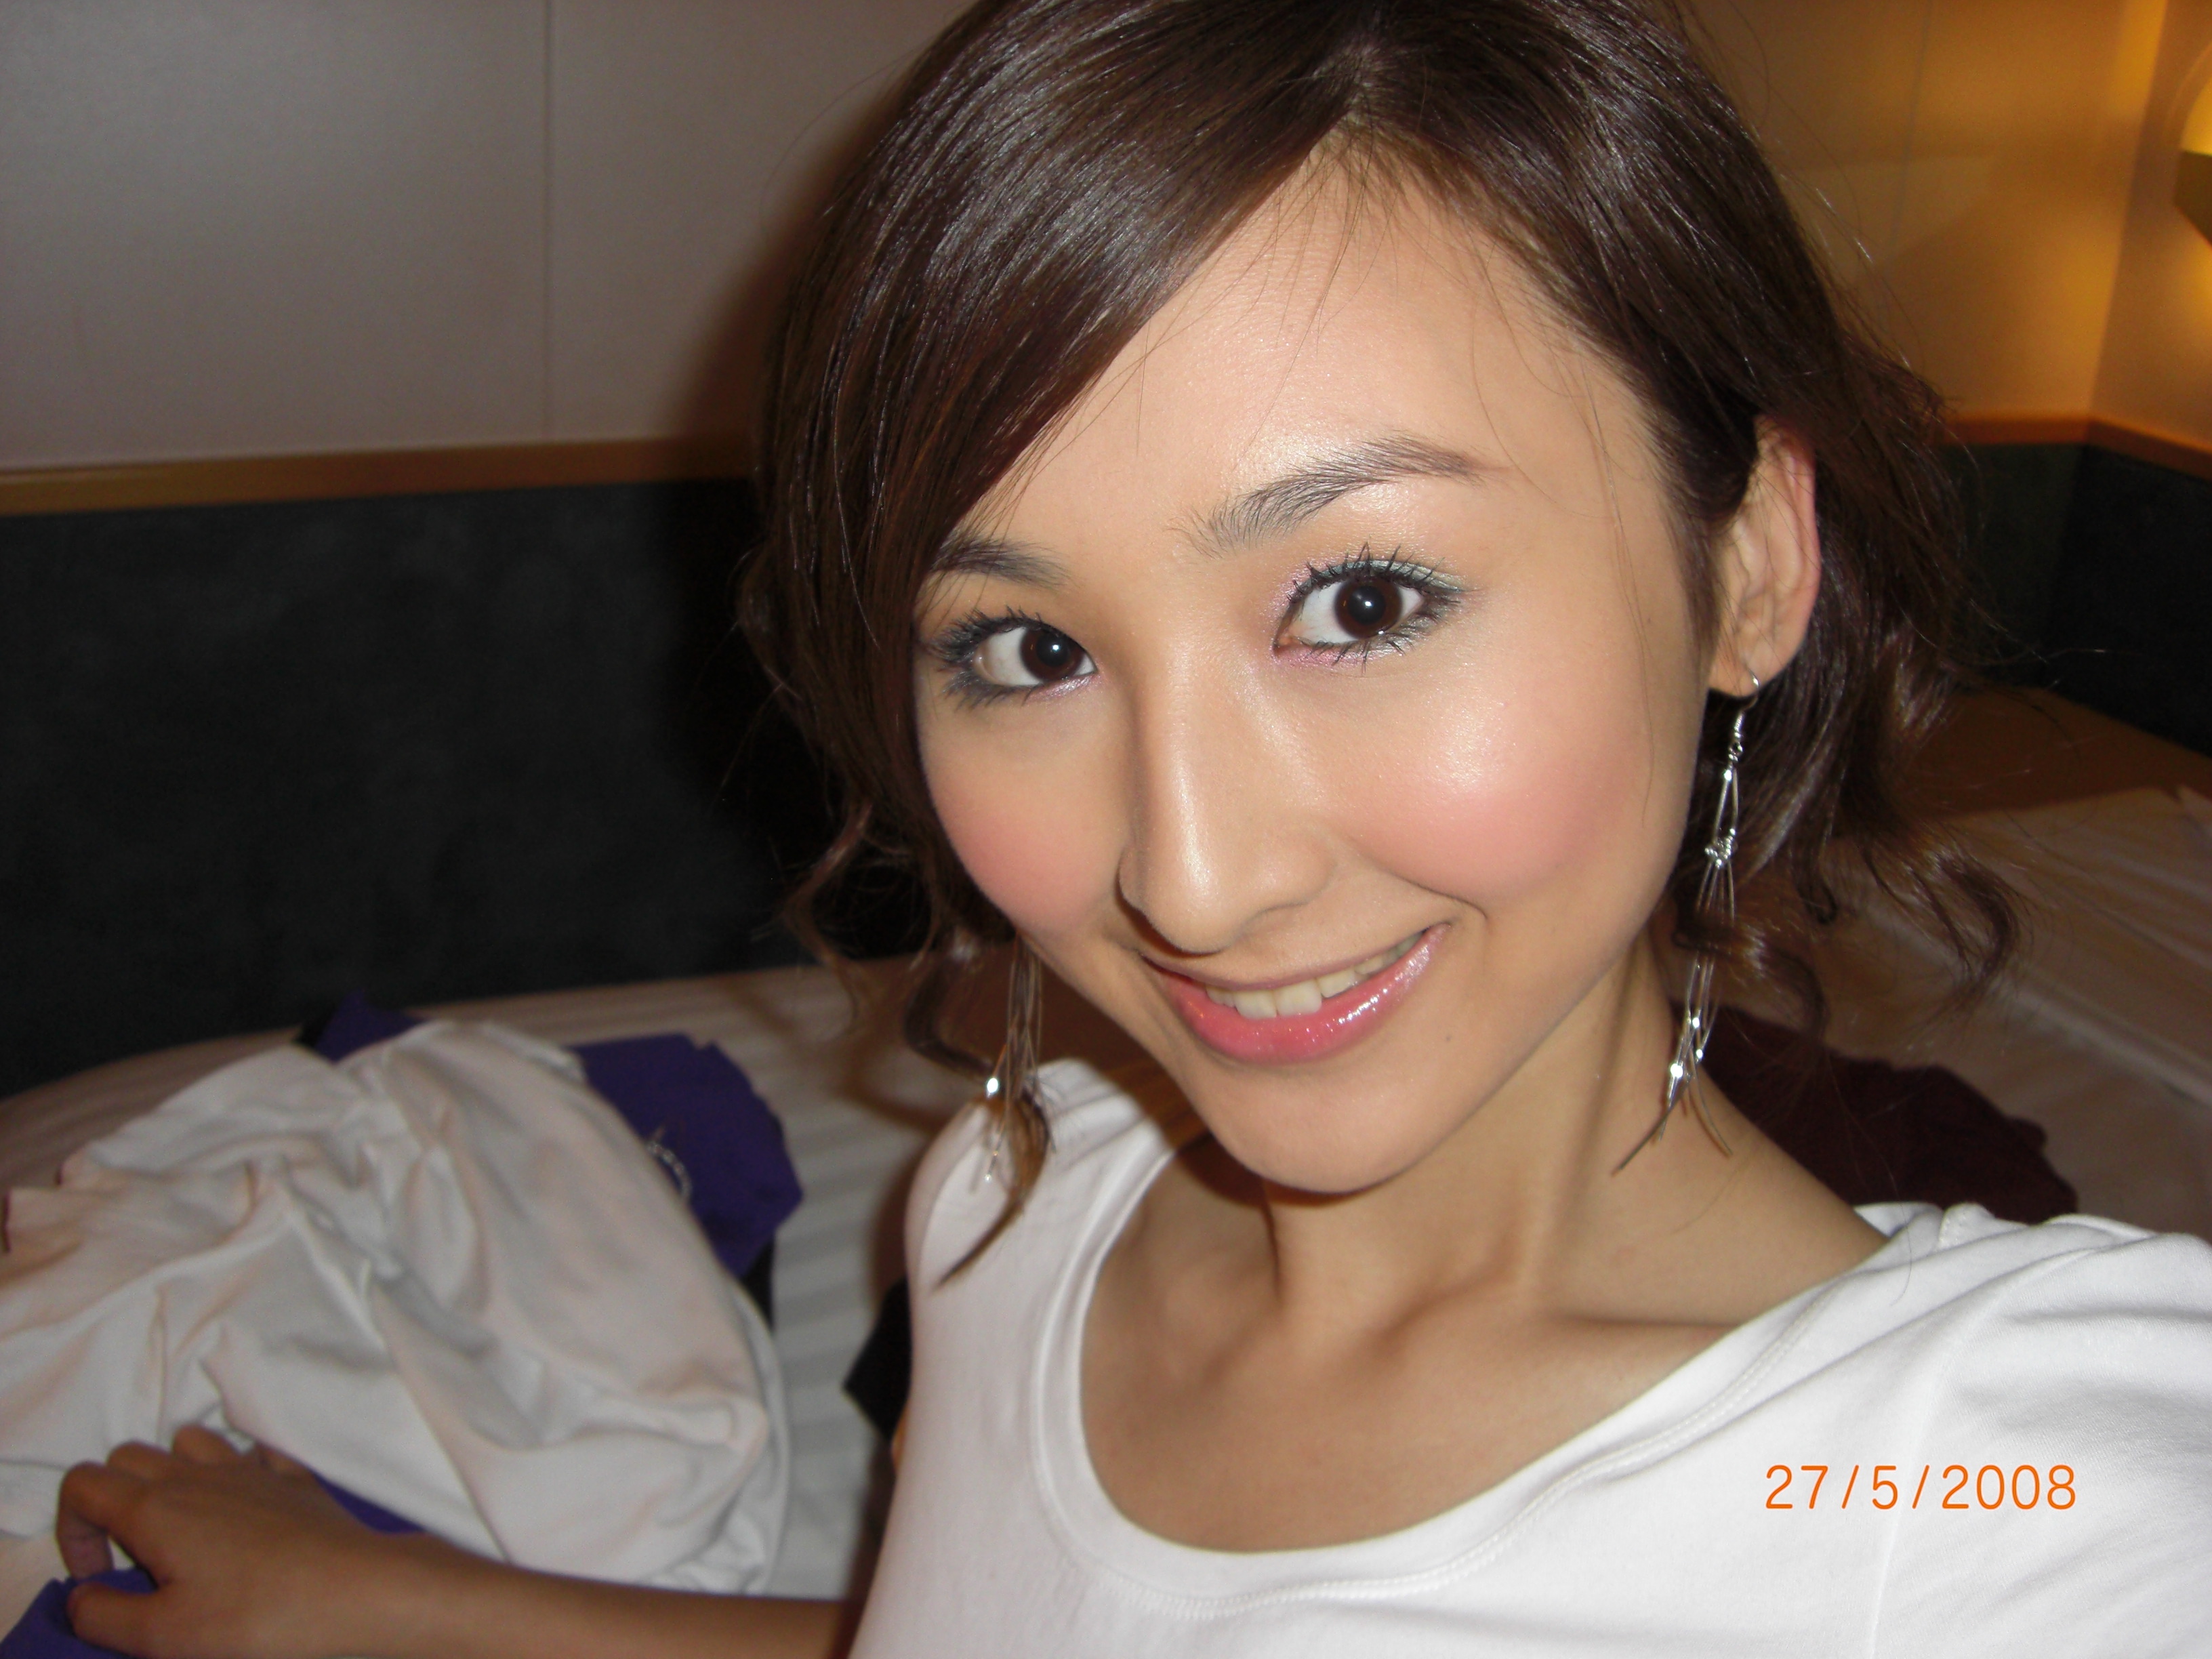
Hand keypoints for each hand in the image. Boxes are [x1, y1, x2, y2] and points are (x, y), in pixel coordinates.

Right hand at [57, 1426, 397, 1658]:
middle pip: (128, 1456)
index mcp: (155, 1508)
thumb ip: (102, 1616)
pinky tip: (243, 1510)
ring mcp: (251, 1469)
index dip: (70, 1528)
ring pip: (189, 1441)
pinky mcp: (295, 1478)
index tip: (97, 1575)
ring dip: (170, 1475)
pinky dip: (233, 1472)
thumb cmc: (255, 1619)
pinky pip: (252, 1453)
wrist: (358, 1593)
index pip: (82, 1482)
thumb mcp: (160, 1637)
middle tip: (136, 1559)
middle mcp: (199, 1474)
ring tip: (182, 1532)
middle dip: (112, 1500)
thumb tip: (81, 1596)